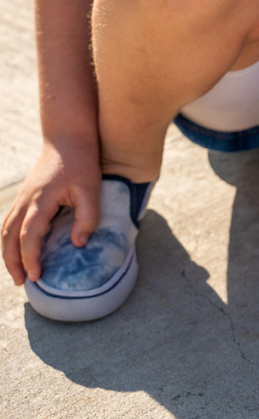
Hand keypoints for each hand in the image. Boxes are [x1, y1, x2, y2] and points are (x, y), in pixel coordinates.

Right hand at [2, 138, 100, 284]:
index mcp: (40, 201)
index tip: (37, 276)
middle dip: (12, 262)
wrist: (68, 137)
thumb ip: (86, 216)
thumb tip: (78, 244)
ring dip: (7, 252)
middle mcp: (25, 201)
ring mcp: (22, 198)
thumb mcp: (90, 188)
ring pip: (5, 230)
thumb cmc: (81, 162)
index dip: (31, 258)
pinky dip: (9, 239)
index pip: (29, 237)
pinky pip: (9, 222)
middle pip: (9, 238)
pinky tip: (18, 248)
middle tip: (22, 282)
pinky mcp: (24, 195)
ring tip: (18, 271)